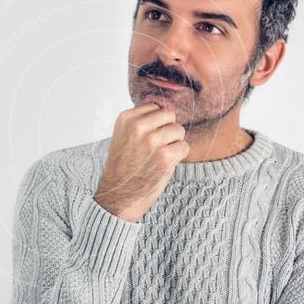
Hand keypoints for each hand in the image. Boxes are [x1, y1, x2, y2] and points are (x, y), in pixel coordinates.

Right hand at [94, 103, 189, 222]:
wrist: (119, 196)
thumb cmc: (124, 167)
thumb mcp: (123, 136)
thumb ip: (140, 121)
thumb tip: (167, 109)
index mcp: (126, 119)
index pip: (155, 107)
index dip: (157, 123)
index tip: (148, 137)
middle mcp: (138, 127)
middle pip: (170, 115)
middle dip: (168, 130)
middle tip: (157, 147)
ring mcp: (152, 141)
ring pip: (179, 130)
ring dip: (174, 143)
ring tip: (160, 156)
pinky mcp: (165, 157)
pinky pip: (184, 147)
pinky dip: (179, 157)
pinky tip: (165, 165)